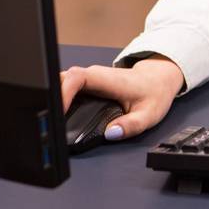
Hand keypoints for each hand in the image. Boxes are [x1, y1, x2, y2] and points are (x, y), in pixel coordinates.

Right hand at [60, 57, 184, 141]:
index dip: (63, 92)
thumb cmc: (153, 93)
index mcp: (108, 80)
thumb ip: (131, 125)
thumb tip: (112, 133)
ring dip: (54, 95)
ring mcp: (90, 78)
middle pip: (64, 78)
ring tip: (51, 118)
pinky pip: (67, 86)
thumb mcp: (148, 114)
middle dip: (52, 95)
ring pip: (63, 81)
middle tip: (49, 119)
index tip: (58, 109)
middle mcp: (95, 75)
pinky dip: (59, 96)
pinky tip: (58, 113)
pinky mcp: (87, 83)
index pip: (77, 78)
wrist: (159, 79)